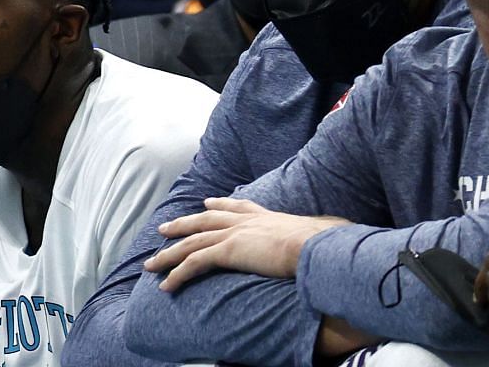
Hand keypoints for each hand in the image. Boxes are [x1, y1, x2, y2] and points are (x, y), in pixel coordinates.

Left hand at [144, 197, 346, 291]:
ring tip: (151, 265)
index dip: (220, 205)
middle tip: (164, 228)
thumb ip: (316, 238)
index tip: (207, 202)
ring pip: (190, 243)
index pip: (237, 207)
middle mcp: (245, 221)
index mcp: (265, 217)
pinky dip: (177, 274)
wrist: (315, 246)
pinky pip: (193, 263)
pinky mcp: (226, 251)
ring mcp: (232, 235)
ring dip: (168, 255)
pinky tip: (166, 285)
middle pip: (203, 221)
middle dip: (182, 225)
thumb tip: (337, 240)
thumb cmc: (323, 245)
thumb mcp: (318, 237)